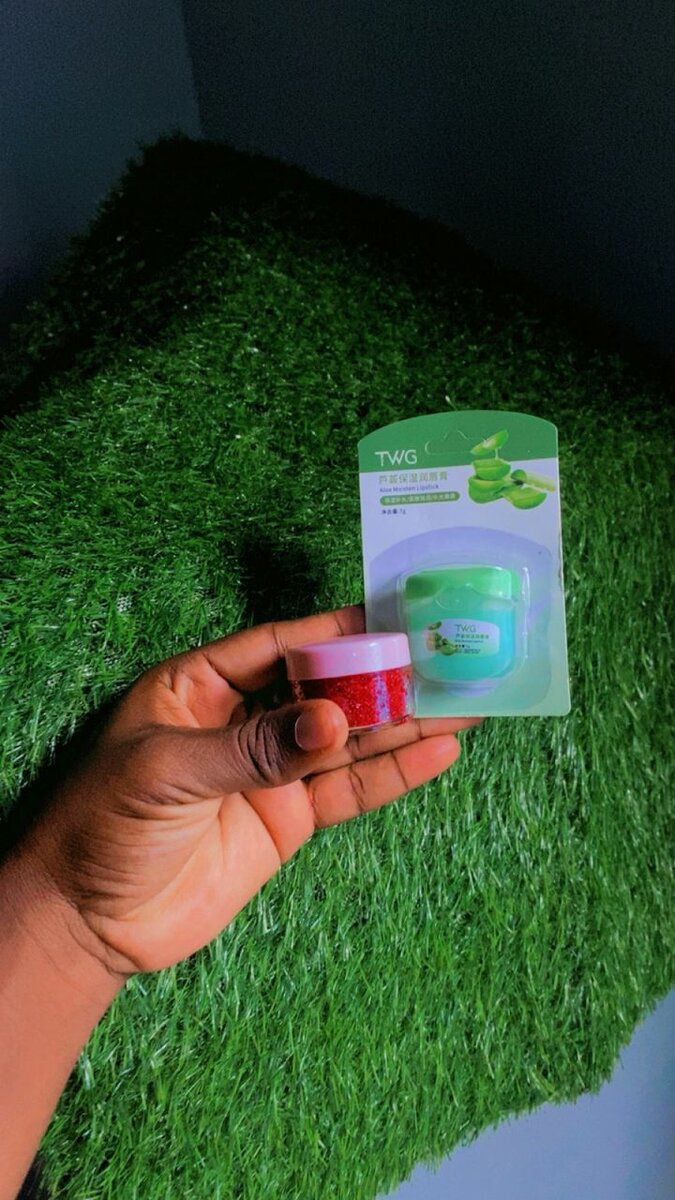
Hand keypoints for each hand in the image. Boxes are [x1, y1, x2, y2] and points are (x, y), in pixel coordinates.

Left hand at [23, 605, 479, 979]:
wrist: (89, 922)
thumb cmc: (102, 825)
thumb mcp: (168, 772)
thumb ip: (254, 748)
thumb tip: (334, 723)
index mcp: (201, 685)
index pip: (282, 645)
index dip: (338, 632)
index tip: (398, 618)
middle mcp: (243, 719)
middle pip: (327, 688)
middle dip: (385, 676)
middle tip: (451, 657)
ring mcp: (271, 770)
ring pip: (349, 738)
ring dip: (405, 722)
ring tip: (466, 699)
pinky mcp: (289, 819)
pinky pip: (348, 789)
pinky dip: (394, 773)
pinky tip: (440, 751)